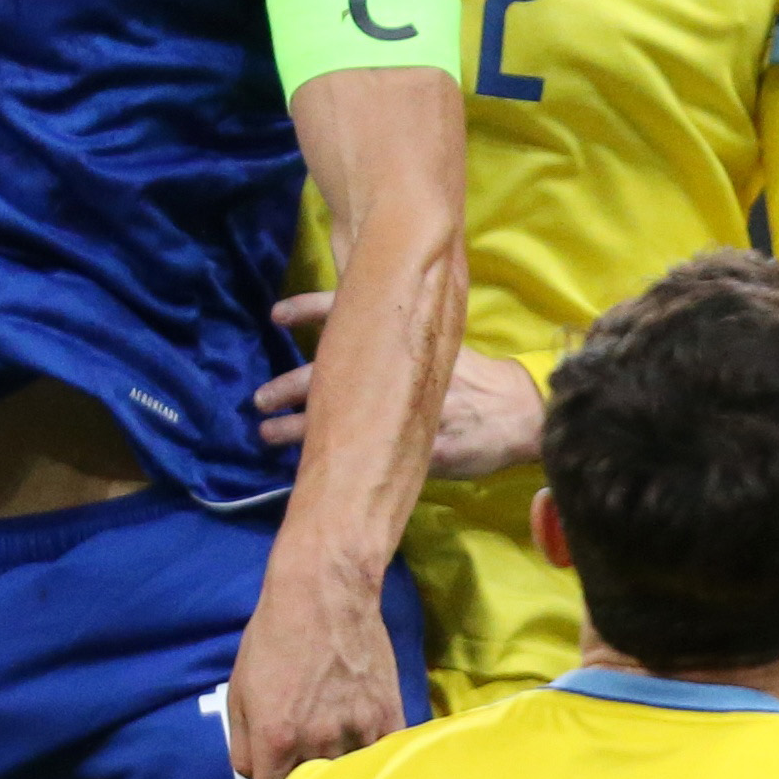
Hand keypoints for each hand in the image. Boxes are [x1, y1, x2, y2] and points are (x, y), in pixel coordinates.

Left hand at [226, 541, 406, 778]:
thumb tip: (256, 776)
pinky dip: (372, 764)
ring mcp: (358, 730)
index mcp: (277, 739)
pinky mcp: (388, 716)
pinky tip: (365, 762)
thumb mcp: (238, 689)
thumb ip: (241, 744)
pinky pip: (381, 758)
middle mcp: (318, 743)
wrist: (325, 592)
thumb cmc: (273, 636)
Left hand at [258, 293, 544, 478]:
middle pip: (327, 371)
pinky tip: (307, 469)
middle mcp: (396, 367)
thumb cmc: (478, 376)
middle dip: (287, 385)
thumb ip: (402, 330)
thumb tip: (359, 317)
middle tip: (258, 397)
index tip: (275, 314)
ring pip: (332, 418)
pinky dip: (329, 460)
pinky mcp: (411, 450)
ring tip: (266, 432)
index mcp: (405, 334)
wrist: (520, 413)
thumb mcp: (442, 338)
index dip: (308, 310)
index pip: (347, 309)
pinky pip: (357, 454)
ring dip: (293, 427)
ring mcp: (401, 411)